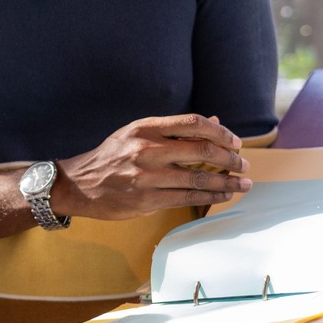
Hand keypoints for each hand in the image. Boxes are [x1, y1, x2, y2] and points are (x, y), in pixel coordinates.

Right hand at [55, 114, 252, 220]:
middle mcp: (147, 149)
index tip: (235, 142)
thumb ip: (174, 130)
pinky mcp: (147, 200)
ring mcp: (146, 176)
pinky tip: (224, 195)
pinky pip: (187, 198)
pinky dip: (211, 197)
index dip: (220, 132)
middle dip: (230, 159)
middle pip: (201, 150)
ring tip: (243, 183)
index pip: (192, 123)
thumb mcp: (137, 134)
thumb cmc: (111, 157)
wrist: (78, 185)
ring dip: (227, 182)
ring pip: (198, 178)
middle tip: (244, 164)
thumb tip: (214, 123)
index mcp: (145, 128)